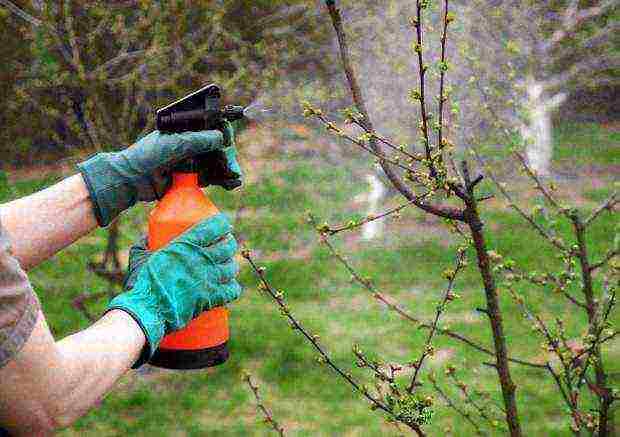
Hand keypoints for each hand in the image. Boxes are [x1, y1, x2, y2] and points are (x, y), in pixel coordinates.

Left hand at [78, 121, 241, 226]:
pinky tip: (231, 183)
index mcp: (184, 130)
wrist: (131, 181)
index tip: (228, 138)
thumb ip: (197, 140)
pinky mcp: (191, 179)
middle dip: (227, 154)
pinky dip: (223, 180)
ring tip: (235, 176)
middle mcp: (190, 144)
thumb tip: (221, 138)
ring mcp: (191, 162)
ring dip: (227, 168)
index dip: (222, 131)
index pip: (210, 126)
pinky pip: (211, 177)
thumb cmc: (147, 156)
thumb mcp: (174, 144)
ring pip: (216, 163)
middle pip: (217, 146)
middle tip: (230, 163)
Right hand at [106, 213, 241, 367]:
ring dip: (231, 265)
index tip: (223, 225)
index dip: (222, 224)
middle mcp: (202, 259)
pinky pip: (232, 290)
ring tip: (226, 265)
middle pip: (227, 246)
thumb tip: (147, 238)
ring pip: (232, 267)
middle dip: (229, 243)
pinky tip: (230, 285)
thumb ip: (144, 245)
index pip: (214, 227)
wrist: (147, 310)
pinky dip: (233, 287)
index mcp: (187, 245)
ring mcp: (209, 279)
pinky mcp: (211, 298)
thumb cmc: (143, 283)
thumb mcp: (140, 257)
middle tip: (225, 245)